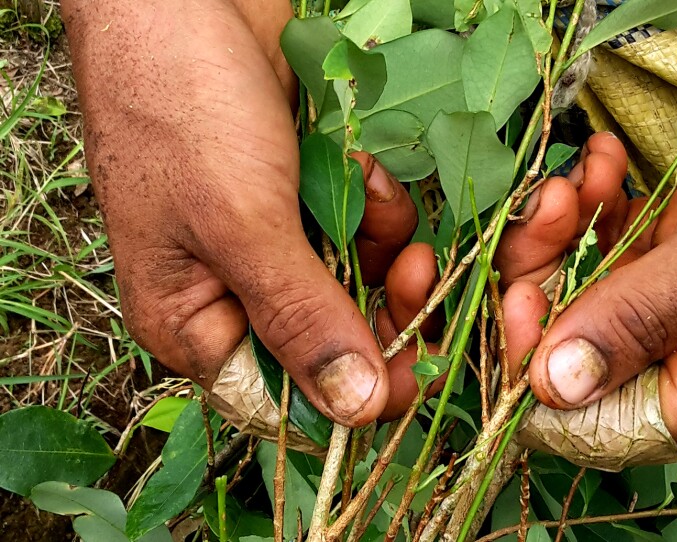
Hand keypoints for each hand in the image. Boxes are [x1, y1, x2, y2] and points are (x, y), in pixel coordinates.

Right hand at [62, 0, 408, 426]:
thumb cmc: (184, 106)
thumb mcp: (241, 224)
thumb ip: (301, 319)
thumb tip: (354, 412)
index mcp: (193, 323)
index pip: (286, 398)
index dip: (354, 392)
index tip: (417, 369)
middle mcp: (233, 293)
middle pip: (335, 340)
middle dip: (383, 306)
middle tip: (417, 269)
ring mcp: (274, 242)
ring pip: (359, 280)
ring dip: (382, 243)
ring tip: (373, 189)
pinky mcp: (304, 197)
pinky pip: (362, 228)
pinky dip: (374, 203)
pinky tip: (364, 163)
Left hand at [525, 19, 676, 443]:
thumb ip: (636, 324)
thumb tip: (554, 389)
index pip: (599, 418)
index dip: (543, 370)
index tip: (516, 300)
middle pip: (582, 346)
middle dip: (550, 277)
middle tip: (547, 208)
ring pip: (590, 290)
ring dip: (570, 231)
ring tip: (582, 175)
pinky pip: (615, 248)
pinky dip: (599, 209)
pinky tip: (603, 164)